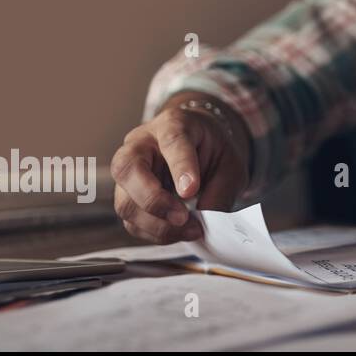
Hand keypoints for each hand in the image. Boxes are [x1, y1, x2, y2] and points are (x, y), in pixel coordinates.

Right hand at [110, 98, 248, 243]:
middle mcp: (141, 143)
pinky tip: (177, 232)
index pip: (172, 141)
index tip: (190, 191)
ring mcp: (128, 170)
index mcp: (174, 124)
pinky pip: (130, 221)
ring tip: (188, 230)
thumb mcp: (230, 163)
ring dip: (156, 224)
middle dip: (154, 201)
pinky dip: (154, 232)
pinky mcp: (125, 195)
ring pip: (125, 202)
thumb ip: (220, 190)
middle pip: (129, 169)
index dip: (180, 167)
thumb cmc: (212, 149)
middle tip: (182, 218)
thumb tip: (205, 222)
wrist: (198, 145)